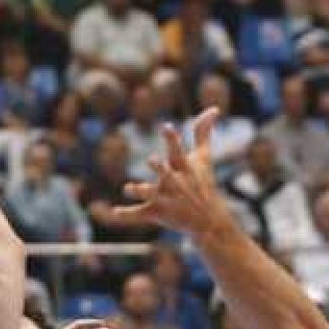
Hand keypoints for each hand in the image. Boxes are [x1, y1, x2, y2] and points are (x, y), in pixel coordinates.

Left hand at [118, 109, 237, 238]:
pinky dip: (127, 215)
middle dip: (159, 168)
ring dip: (140, 190)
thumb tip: (213, 109)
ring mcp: (165, 199)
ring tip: (128, 187)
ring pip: (150, 194)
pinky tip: (115, 212)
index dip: (171, 139)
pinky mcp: (155, 213)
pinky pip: (139, 214)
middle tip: (152, 160)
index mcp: (183, 168)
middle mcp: (174, 183)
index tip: (166, 126)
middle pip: (165, 173)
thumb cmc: (202, 183)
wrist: (208, 220)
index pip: (177, 151)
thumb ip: (203, 133)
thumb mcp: (203, 158)